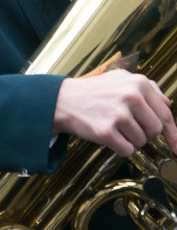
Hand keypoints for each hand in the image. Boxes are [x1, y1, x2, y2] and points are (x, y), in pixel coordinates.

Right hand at [53, 70, 176, 156]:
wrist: (64, 100)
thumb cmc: (95, 91)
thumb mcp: (122, 79)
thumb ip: (148, 88)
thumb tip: (168, 105)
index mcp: (139, 83)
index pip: (165, 114)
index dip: (173, 133)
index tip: (176, 146)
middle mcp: (131, 96)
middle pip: (155, 131)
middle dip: (144, 132)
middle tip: (128, 125)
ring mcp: (119, 114)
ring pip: (141, 142)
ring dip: (130, 139)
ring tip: (114, 126)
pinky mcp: (106, 131)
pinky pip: (127, 151)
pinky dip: (120, 148)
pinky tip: (109, 135)